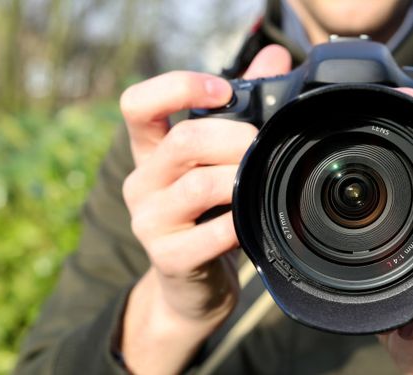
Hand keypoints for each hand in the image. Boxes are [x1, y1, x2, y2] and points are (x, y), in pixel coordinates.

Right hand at [118, 45, 291, 373]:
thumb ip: (241, 108)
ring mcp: (149, 222)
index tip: (223, 91)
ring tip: (261, 183)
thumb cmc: (209, 215)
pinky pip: (211, 233)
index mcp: (150, 152)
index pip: (138, 104)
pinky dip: (240, 222)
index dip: (178, 87)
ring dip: (241, 178)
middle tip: (262, 146)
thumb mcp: (216, 162)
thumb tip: (274, 59)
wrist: (192, 287)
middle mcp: (141, 182)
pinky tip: (252, 221)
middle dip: (235, 136)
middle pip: (183, 139)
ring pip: (198, 184)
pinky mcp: (168, 257)